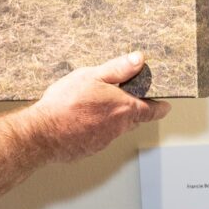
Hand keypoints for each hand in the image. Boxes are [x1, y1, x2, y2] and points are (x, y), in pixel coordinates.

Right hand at [33, 52, 169, 160]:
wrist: (43, 133)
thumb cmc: (67, 103)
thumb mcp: (92, 76)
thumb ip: (117, 69)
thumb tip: (138, 59)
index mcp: (124, 108)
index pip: (152, 110)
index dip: (160, 107)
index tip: (166, 105)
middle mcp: (118, 128)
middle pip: (134, 120)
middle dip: (134, 110)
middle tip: (129, 100)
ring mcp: (104, 141)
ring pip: (115, 128)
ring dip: (112, 119)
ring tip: (98, 108)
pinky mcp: (89, 149)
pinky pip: (98, 137)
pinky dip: (95, 129)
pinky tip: (81, 120)